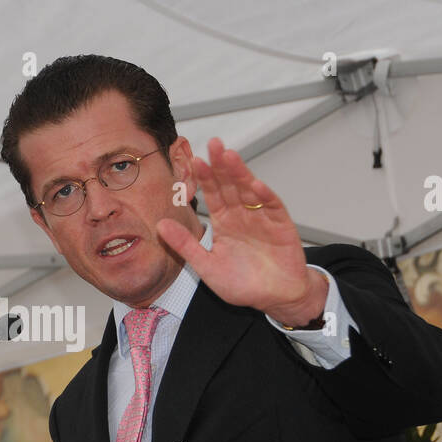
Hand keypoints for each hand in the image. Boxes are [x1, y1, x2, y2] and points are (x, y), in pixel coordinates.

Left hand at [156, 137, 325, 326]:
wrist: (277, 297)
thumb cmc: (245, 284)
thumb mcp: (207, 267)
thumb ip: (185, 245)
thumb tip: (160, 226)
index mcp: (224, 222)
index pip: (213, 194)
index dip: (205, 178)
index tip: (194, 160)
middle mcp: (242, 215)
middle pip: (230, 185)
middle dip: (221, 165)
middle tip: (214, 144)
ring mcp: (262, 218)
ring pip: (249, 190)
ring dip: (240, 173)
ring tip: (230, 156)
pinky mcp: (281, 225)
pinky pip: (271, 207)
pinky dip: (264, 196)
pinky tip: (254, 185)